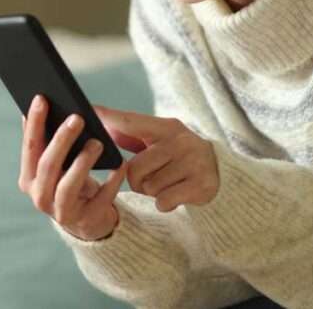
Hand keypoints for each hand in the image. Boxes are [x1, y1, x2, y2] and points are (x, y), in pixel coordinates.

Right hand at [18, 95, 128, 240]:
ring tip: (98, 142)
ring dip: (83, 162)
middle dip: (61, 140)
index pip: (30, 147)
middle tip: (77, 118)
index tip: (42, 98)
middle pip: (48, 166)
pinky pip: (100, 199)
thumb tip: (44, 102)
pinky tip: (120, 165)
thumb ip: (49, 140)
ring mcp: (61, 212)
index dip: (34, 124)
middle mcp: (40, 196)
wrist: (88, 218)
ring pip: (68, 186)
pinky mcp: (86, 220)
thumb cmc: (71, 180)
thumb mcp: (57, 163)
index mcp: (29, 178)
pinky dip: (111, 182)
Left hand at [94, 105, 218, 211]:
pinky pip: (163, 201)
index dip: (111, 117)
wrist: (220, 173)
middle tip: (154, 175)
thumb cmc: (178, 156)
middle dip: (138, 179)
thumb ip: (131, 133)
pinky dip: (165, 203)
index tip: (92, 111)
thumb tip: (102, 123)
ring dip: (153, 191)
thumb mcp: (159, 140)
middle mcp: (180, 141)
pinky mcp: (200, 185)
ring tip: (168, 182)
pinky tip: (176, 193)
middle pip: (135, 169)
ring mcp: (193, 163)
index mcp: (167, 127)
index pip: (133, 121)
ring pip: (148, 188)